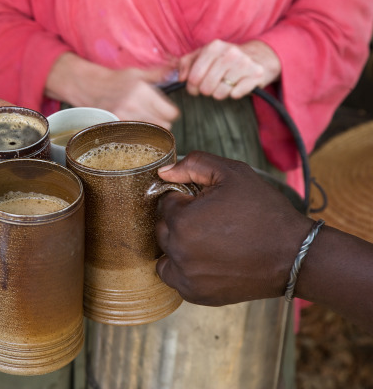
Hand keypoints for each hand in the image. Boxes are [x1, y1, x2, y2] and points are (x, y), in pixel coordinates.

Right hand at [46, 53, 178, 128]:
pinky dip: (138, 134)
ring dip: (151, 129)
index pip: (171, 113)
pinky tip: (134, 127)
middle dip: (162, 121)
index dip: (171, 112)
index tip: (166, 111)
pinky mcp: (116, 126)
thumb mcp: (138, 74)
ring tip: (144, 121)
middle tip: (156, 116)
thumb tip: (177, 67)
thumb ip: (160, 73)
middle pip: (164, 126)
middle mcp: (134, 106)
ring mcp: (124, 118)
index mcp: (143, 91)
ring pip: (151, 134)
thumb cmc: (116, 80)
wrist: (90, 88)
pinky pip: (136, 137)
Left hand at [155, 151, 310, 305]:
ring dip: (179, 246)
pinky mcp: (195, 293)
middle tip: (212, 222)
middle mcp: (178, 250)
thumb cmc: (265, 212)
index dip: (187, 199)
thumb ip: (194, 164)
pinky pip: (176, 277)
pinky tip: (209, 260)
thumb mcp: (233, 173)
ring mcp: (186, 275)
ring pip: (166, 254)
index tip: (208, 205)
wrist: (294, 255)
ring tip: (209, 242)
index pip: (167, 203)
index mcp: (182, 219)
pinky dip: (186, 270)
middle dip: (181, 222)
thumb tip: (164, 172)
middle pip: (163, 229)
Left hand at [179, 39, 280, 99]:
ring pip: (220, 93)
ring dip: (220, 93)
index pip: (193, 77)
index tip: (195, 85)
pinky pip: (236, 94)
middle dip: (206, 90)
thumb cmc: (224, 58)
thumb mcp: (203, 55)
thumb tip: (180, 78)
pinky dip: (234, 93)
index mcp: (214, 47)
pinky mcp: (256, 75)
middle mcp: (230, 53)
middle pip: (206, 87)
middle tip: (211, 86)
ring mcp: (244, 63)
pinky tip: (237, 85)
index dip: (191, 86)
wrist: (258, 56)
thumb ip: (186, 63)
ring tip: (225, 84)